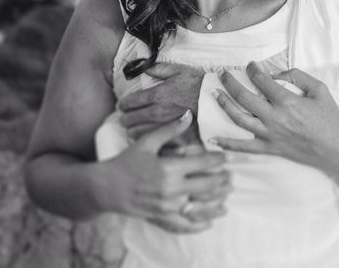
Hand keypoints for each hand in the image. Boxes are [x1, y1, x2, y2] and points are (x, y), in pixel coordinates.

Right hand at [98, 111, 231, 232]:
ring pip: (201, 206)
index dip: (218, 160)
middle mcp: (170, 189)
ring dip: (217, 200)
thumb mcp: (147, 142)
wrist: (107, 188)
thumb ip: (169, 130)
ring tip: (227, 193)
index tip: (226, 157)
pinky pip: (186, 225)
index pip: (202, 164)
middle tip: (231, 175)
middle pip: (207, 186)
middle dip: (222, 180)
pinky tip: (212, 221)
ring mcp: (167, 206)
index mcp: (168, 168)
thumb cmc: (127, 162)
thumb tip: (188, 114)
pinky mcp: (162, 218)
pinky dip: (200, 224)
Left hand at [119, 63, 205, 138]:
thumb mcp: (179, 70)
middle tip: (123, 119)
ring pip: (138, 131)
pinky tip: (143, 138)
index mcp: (156, 94)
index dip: (123, 104)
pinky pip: (153, 139)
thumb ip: (159, 69)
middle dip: (124, 119)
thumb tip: (146, 67)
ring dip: (131, 130)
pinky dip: (145, 139)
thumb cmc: (197, 84)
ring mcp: (163, 124)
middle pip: (131, 119)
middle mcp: (157, 111)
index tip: (121, 106)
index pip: (131, 101)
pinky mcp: (171, 134)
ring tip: (129, 130)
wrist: (213, 100)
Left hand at [211, 63, 338, 171]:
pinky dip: (227, 143)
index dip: (252, 70)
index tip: (250, 65)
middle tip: (222, 74)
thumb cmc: (330, 118)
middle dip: (230, 82)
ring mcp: (270, 135)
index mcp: (287, 101)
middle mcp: (274, 117)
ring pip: (239, 118)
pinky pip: (244, 147)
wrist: (336, 150)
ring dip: (224, 104)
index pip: (261, 80)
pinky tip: (213, 139)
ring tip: (215, 93)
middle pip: (243, 96)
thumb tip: (276, 74)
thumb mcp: (320, 89)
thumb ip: (297, 76)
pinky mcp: (270, 149)